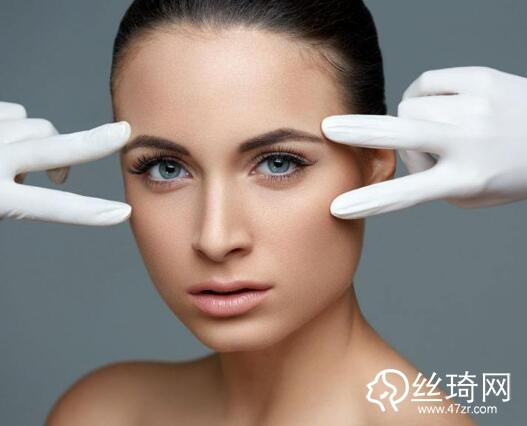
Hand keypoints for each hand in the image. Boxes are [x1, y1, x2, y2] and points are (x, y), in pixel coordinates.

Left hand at [0, 101, 131, 224]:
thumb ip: (8, 198)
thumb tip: (32, 175)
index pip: (51, 205)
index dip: (91, 211)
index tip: (123, 212)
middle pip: (55, 148)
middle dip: (94, 142)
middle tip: (122, 132)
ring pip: (38, 128)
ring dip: (41, 143)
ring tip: (16, 161)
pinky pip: (15, 114)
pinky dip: (16, 126)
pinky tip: (1, 138)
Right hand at [321, 66, 526, 218]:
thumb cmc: (510, 169)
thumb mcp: (473, 193)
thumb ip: (433, 181)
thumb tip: (400, 151)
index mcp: (468, 178)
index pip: (408, 195)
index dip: (370, 202)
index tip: (340, 207)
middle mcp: (469, 141)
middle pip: (401, 134)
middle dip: (360, 132)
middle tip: (331, 128)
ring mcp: (474, 106)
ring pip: (409, 107)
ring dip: (411, 122)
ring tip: (436, 129)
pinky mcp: (479, 79)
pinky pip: (426, 83)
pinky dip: (426, 96)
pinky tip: (443, 105)